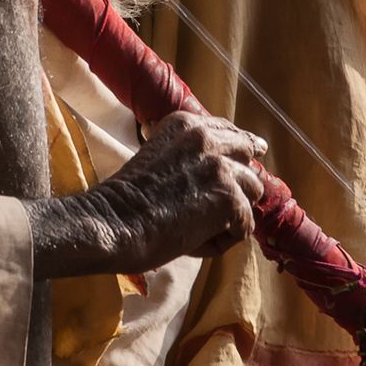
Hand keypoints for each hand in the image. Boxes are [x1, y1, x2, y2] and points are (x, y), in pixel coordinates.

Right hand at [26, 110, 265, 280]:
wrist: (113, 222)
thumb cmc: (125, 201)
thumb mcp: (157, 157)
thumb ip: (186, 155)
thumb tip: (217, 172)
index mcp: (185, 124)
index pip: (229, 130)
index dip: (240, 147)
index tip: (253, 152)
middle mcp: (206, 138)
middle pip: (248, 155)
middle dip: (243, 177)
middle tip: (233, 200)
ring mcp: (221, 167)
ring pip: (252, 191)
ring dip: (233, 212)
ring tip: (200, 227)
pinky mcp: (229, 198)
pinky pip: (245, 224)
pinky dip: (226, 238)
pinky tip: (197, 241)